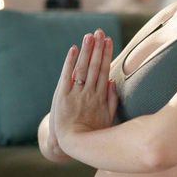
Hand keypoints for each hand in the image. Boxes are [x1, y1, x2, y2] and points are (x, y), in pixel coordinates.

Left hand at [51, 28, 118, 142]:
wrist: (73, 145)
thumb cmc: (93, 134)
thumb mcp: (108, 119)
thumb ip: (112, 100)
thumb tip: (114, 82)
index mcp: (101, 97)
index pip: (105, 71)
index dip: (107, 55)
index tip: (109, 41)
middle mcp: (89, 93)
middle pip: (95, 66)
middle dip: (97, 48)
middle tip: (100, 32)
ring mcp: (76, 94)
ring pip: (83, 68)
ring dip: (86, 51)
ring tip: (90, 36)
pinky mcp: (62, 97)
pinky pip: (66, 77)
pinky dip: (70, 63)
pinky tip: (73, 50)